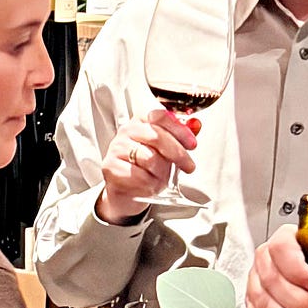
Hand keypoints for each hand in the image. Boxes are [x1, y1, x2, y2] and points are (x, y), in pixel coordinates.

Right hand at [95, 110, 198, 224]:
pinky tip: (149, 185)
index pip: (160, 116)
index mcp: (141, 121)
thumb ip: (180, 137)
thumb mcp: (165, 151)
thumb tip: (196, 125)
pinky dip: (150, 184)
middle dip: (178, 153)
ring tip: (162, 179)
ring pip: (150, 159)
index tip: (192, 144)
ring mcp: (116, 148)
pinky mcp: (110, 167)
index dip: (179, 129)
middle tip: (189, 166)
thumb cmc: (146, 168)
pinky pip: (139, 176)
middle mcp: (126, 131)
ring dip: (162, 173)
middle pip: (157, 136)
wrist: (126, 191)